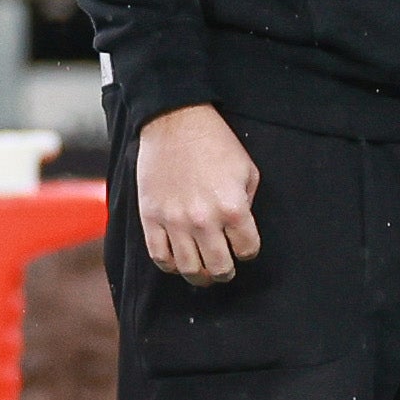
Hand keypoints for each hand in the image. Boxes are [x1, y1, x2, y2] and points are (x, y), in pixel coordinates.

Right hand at [136, 105, 261, 284]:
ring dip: (199, 275)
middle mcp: (204, 220)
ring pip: (188, 268)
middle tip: (225, 270)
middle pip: (218, 267)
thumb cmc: (216, 144)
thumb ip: (247, 203)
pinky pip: (158, 255)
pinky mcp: (151, 217)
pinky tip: (178, 261)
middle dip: (225, 272)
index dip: (248, 251)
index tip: (244, 248)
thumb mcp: (247, 171)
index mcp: (233, 208)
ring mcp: (174, 221)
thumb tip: (239, 228)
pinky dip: (170, 265)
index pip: (247, 249)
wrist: (176, 124)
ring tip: (203, 272)